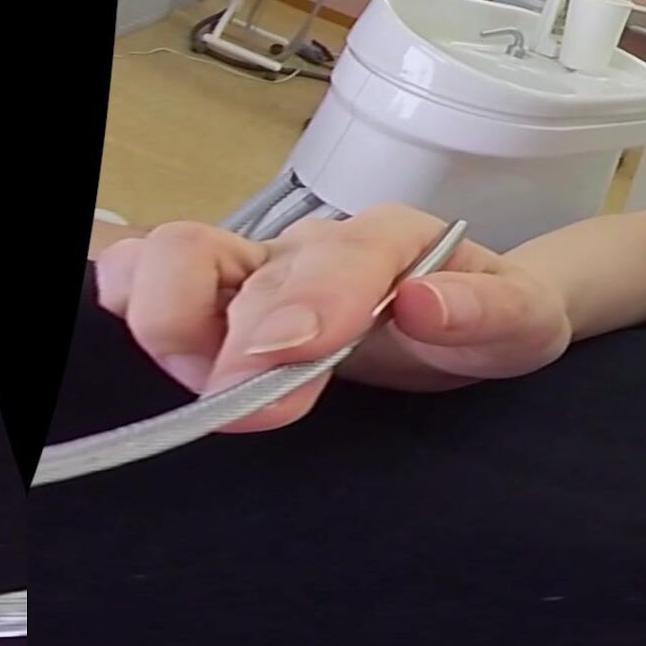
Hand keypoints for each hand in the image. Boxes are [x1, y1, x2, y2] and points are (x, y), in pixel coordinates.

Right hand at [90, 205, 574, 434]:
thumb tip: (421, 303)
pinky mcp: (223, 298)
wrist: (479, 309)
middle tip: (235, 405)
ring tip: (195, 383)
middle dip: (208, 328)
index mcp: (385, 240)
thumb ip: (486, 312)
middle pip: (216, 251)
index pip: (332, 254)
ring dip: (159, 315)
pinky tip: (127, 336)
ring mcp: (256, 269)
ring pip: (168, 256)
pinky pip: (146, 274)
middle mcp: (306, 246)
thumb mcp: (523, 325)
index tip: (281, 356)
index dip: (299, 303)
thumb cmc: (490, 318)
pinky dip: (122, 295)